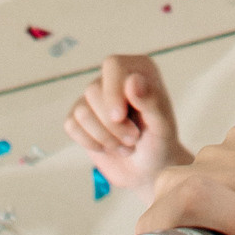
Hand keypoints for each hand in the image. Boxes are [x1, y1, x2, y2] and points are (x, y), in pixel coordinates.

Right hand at [65, 52, 182, 188]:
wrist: (148, 168)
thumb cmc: (160, 143)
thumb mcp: (163, 125)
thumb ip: (151, 101)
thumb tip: (133, 80)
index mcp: (138, 69)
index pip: (113, 65)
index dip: (112, 92)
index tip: (120, 117)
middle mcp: (114, 78)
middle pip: (93, 91)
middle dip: (112, 124)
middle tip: (134, 139)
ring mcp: (94, 98)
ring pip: (81, 111)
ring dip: (104, 137)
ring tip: (125, 146)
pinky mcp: (80, 118)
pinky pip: (71, 125)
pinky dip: (90, 143)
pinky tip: (107, 147)